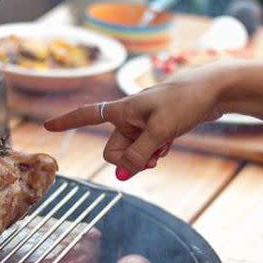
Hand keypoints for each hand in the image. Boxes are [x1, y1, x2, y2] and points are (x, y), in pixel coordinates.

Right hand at [44, 65, 229, 178]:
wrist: (215, 89)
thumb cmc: (186, 101)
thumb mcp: (160, 131)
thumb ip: (139, 154)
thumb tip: (123, 173)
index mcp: (122, 110)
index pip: (86, 115)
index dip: (66, 122)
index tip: (47, 126)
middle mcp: (128, 116)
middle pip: (114, 150)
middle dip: (130, 159)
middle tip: (153, 157)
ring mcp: (143, 123)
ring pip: (132, 153)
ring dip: (146, 157)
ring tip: (165, 145)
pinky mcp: (157, 128)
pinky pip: (146, 149)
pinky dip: (155, 153)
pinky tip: (170, 143)